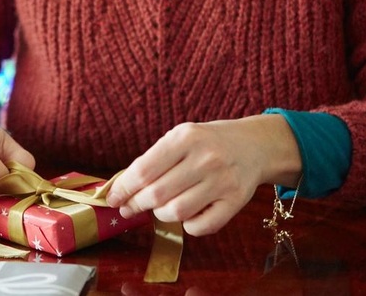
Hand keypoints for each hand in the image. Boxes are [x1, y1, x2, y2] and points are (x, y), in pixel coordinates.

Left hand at [106, 115, 300, 235]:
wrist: (253, 145)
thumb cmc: (206, 143)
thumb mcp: (180, 138)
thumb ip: (153, 160)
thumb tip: (121, 189)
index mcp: (186, 137)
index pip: (144, 170)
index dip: (123, 189)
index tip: (112, 199)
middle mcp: (206, 158)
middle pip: (157, 194)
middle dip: (136, 204)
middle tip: (129, 207)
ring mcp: (223, 181)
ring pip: (176, 212)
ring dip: (159, 215)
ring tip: (158, 208)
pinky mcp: (236, 202)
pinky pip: (201, 227)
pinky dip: (187, 226)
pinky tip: (185, 215)